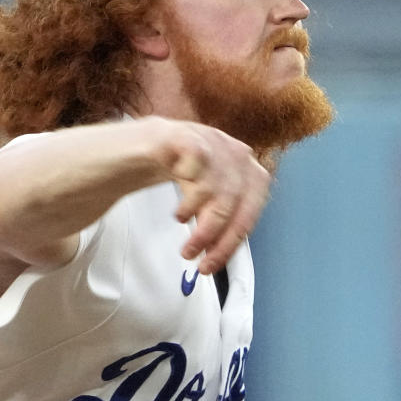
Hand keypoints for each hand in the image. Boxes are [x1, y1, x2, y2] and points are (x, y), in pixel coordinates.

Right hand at [152, 119, 270, 274]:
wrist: (150, 140)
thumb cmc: (183, 171)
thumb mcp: (208, 197)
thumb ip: (218, 219)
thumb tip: (217, 254)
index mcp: (246, 168)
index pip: (251, 208)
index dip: (232, 240)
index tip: (211, 264)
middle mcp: (233, 152)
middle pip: (237, 201)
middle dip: (216, 236)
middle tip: (196, 259)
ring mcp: (211, 141)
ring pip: (217, 190)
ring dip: (201, 225)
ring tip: (184, 240)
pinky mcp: (185, 137)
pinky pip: (196, 169)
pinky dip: (189, 198)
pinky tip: (178, 212)